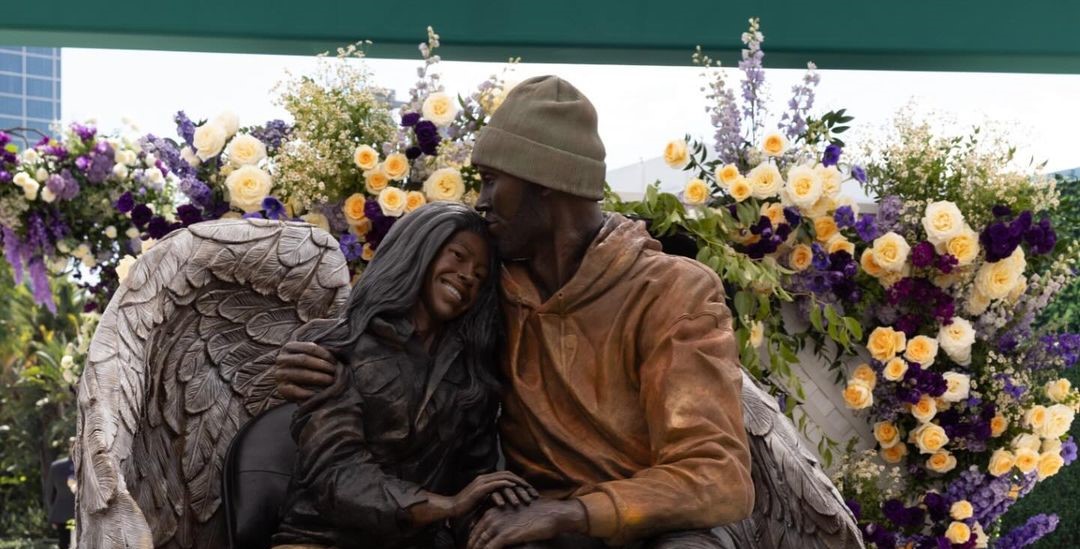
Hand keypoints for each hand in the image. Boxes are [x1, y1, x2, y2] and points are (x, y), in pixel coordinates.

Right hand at [274, 341, 337, 400]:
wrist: (293, 384)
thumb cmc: (307, 368)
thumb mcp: (311, 357)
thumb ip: (319, 353)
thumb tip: (337, 352)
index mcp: (289, 347)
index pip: (309, 347)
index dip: (324, 354)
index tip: (335, 361)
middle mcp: (281, 359)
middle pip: (303, 359)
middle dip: (321, 365)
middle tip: (334, 371)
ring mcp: (279, 374)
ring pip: (300, 374)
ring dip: (317, 377)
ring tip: (330, 380)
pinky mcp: (280, 388)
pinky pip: (294, 390)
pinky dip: (307, 392)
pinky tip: (318, 394)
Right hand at [452, 472, 538, 516]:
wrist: (453, 507)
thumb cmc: (467, 506)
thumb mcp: (482, 499)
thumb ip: (491, 495)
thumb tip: (503, 498)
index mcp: (486, 479)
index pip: (506, 475)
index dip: (518, 480)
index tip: (528, 489)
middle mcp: (485, 477)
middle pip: (507, 474)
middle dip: (521, 481)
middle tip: (531, 488)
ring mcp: (482, 482)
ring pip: (503, 477)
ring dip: (516, 482)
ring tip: (526, 488)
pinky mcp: (480, 489)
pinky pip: (495, 484)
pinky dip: (506, 484)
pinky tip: (514, 487)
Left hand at [467, 498, 587, 548]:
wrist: (551, 514)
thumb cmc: (537, 514)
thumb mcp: (515, 514)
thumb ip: (504, 521)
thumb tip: (500, 533)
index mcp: (493, 510)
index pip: (475, 527)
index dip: (472, 539)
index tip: (471, 547)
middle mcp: (492, 516)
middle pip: (475, 536)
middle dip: (471, 546)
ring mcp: (498, 525)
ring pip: (480, 543)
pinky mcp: (505, 535)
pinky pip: (490, 548)